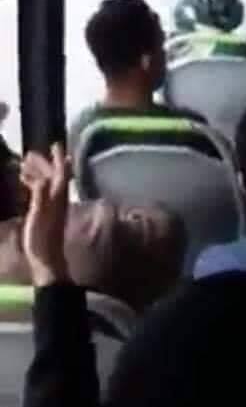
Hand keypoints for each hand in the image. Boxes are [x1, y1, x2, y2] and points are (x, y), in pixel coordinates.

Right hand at [20, 144, 70, 286]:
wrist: (47, 260)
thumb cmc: (41, 239)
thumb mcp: (38, 216)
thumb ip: (40, 196)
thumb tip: (41, 178)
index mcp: (58, 197)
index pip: (60, 173)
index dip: (58, 159)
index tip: (56, 145)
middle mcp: (59, 199)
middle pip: (53, 176)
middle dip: (44, 163)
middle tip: (30, 154)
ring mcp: (54, 206)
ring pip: (47, 183)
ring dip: (37, 172)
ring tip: (24, 165)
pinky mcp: (48, 214)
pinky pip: (41, 192)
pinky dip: (34, 184)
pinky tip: (25, 183)